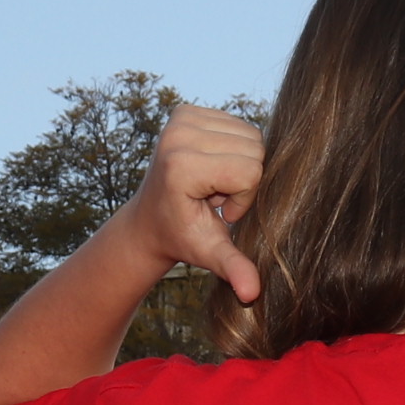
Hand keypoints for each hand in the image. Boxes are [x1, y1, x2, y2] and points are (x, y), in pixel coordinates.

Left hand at [124, 105, 263, 303]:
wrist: (149, 220)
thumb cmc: (181, 236)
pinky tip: (211, 169)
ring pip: (251, 134)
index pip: (249, 171)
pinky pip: (238, 124)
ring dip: (240, 163)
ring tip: (212, 184)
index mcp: (182, 164)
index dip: (243, 197)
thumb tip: (251, 294)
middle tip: (214, 197)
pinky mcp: (185, 110)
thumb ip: (232, 267)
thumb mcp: (208, 253)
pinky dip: (233, 149)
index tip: (217, 211)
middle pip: (254, 148)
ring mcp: (180, 117)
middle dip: (244, 178)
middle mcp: (178, 133)